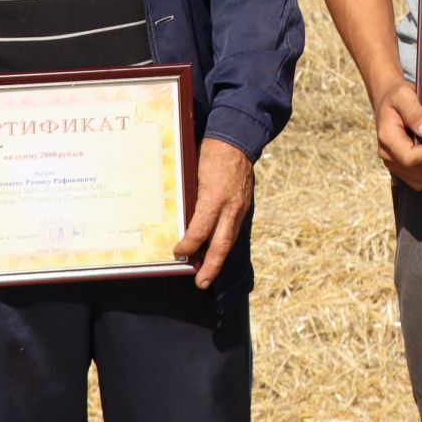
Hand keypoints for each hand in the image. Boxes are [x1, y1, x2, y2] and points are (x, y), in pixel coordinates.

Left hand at [174, 138, 253, 288]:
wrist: (238, 138)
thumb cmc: (211, 152)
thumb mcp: (193, 172)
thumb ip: (189, 196)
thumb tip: (177, 217)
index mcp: (214, 197)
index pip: (200, 230)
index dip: (188, 245)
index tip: (177, 252)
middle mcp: (230, 207)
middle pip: (221, 244)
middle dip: (211, 266)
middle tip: (201, 283)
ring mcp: (240, 207)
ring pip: (230, 240)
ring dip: (219, 259)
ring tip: (208, 274)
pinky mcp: (244, 205)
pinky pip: (234, 229)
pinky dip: (224, 243)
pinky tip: (217, 251)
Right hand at [371, 81, 421, 190]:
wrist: (388, 101)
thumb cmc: (397, 96)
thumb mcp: (404, 95)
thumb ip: (414, 112)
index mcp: (387, 137)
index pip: (409, 158)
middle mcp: (387, 154)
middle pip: (416, 171)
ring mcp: (392, 163)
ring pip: (419, 180)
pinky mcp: (399, 167)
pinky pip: (418, 182)